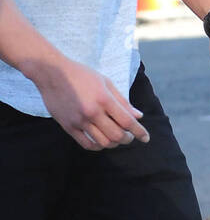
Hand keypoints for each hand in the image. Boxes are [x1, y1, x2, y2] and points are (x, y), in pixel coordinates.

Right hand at [29, 57, 150, 150]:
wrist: (52, 73)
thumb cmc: (81, 75)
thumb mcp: (105, 82)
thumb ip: (122, 101)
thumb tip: (138, 116)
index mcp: (104, 99)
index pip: (127, 121)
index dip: (139, 132)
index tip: (146, 138)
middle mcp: (92, 112)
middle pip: (117, 135)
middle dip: (127, 139)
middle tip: (129, 136)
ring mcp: (79, 120)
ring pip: (103, 142)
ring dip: (114, 144)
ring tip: (116, 138)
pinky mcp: (68, 126)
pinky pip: (86, 144)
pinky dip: (98, 146)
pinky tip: (102, 142)